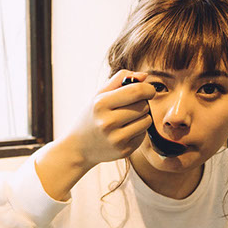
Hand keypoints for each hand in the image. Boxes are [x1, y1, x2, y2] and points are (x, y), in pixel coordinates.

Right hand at [35, 71, 154, 199]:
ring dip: (142, 117)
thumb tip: (144, 76)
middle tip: (130, 107)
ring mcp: (116, 139)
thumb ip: (119, 80)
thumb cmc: (92, 116)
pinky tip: (125, 131)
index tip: (148, 90)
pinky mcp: (124, 151)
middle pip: (143, 106)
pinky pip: (143, 134)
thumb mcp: (99, 95)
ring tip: (127, 119)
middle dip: (142, 103)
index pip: (136, 91)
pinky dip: (138, 131)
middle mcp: (107, 122)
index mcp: (100, 104)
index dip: (148, 89)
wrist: (78, 147)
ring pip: (147, 120)